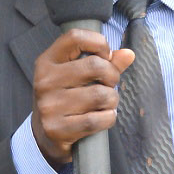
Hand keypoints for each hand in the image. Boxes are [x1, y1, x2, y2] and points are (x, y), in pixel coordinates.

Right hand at [32, 29, 134, 166]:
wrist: (45, 136)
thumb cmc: (66, 99)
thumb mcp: (77, 76)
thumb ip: (103, 62)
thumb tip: (128, 54)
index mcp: (47, 61)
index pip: (75, 37)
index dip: (99, 43)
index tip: (105, 57)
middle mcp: (45, 81)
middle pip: (95, 66)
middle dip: (112, 76)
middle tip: (110, 85)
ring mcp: (49, 105)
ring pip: (100, 95)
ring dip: (112, 100)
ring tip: (106, 103)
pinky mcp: (57, 128)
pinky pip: (97, 120)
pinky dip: (109, 118)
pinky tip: (103, 117)